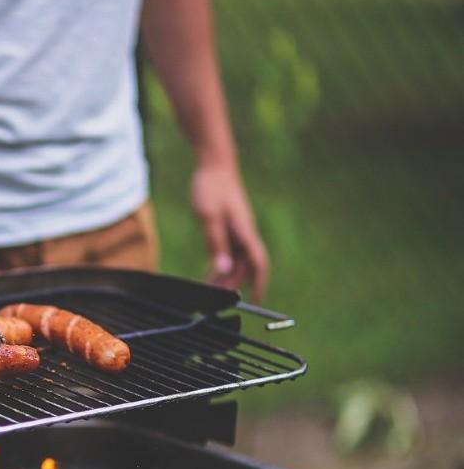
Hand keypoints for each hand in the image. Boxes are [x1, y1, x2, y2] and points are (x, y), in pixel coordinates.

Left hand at [190, 164, 268, 301]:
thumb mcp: (209, 217)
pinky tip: (210, 274)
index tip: (255, 303)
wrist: (214, 166)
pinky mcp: (230, 229)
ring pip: (236, 262)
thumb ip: (216, 243)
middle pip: (244, 268)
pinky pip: (229, 253)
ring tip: (208, 291)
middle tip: (214, 300)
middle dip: (232, 286)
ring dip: (225, 277)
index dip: (258, 284)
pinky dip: (221, 265)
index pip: (258, 264)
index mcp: (245, 232)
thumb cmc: (212, 188)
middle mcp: (245, 235)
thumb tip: (223, 269)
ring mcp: (238, 232)